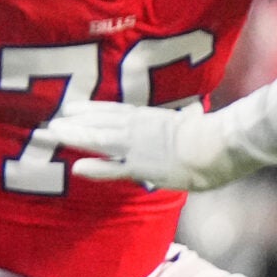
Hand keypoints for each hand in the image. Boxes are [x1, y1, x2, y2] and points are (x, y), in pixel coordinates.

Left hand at [49, 99, 273, 190]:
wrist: (226, 143)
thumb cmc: (222, 134)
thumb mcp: (199, 121)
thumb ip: (189, 120)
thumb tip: (196, 114)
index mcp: (153, 118)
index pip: (115, 111)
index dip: (91, 110)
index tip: (71, 107)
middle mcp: (140, 129)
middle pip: (100, 123)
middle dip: (73, 123)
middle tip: (49, 121)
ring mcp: (139, 147)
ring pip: (99, 139)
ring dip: (74, 137)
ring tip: (51, 134)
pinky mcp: (144, 166)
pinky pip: (114, 168)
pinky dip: (95, 168)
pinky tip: (76, 167)